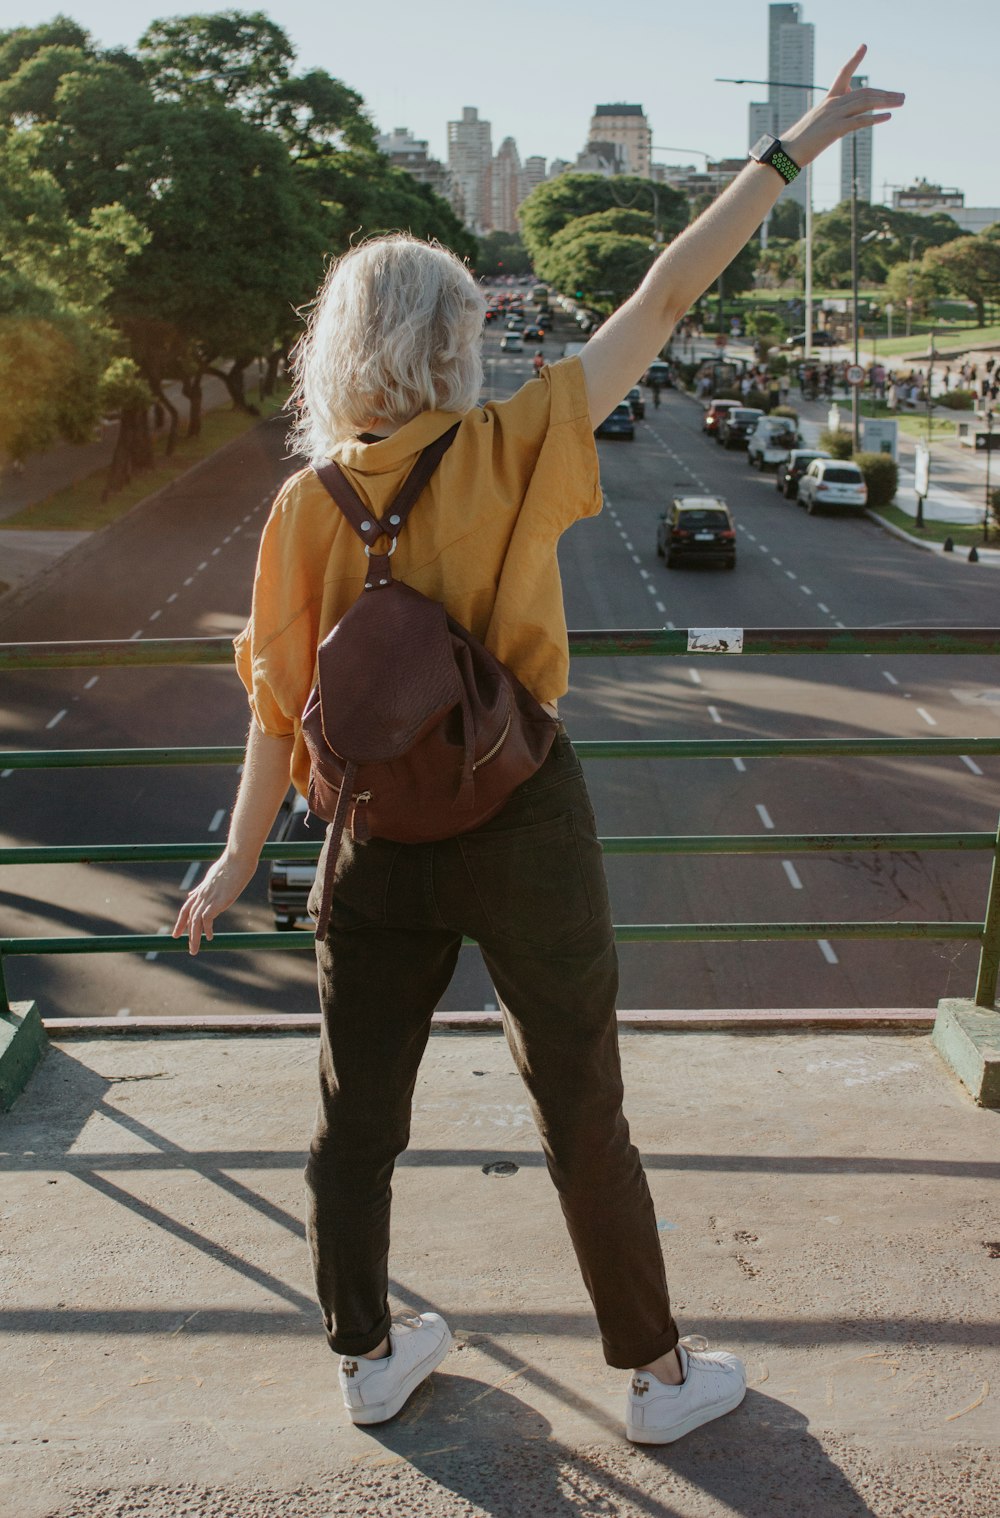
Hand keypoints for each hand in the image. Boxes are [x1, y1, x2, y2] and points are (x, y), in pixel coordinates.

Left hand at [171, 850, 258, 954]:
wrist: (238, 858)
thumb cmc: (232, 864)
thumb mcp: (215, 875)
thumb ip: (207, 884)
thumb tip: (198, 890)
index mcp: (202, 889)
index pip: (187, 907)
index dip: (182, 920)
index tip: (178, 932)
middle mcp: (202, 895)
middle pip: (188, 916)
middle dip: (183, 931)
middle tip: (183, 944)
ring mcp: (208, 898)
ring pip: (195, 921)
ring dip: (193, 937)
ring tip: (194, 949)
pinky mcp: (216, 902)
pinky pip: (206, 919)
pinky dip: (206, 929)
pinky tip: (210, 938)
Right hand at [781, 45, 904, 167]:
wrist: (787, 152)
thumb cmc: (801, 141)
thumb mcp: (818, 123)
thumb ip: (834, 114)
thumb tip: (847, 112)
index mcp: (828, 100)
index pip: (843, 74)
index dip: (854, 59)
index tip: (864, 46)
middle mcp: (832, 104)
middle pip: (864, 92)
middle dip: (885, 93)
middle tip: (901, 96)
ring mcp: (834, 115)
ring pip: (865, 103)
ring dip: (886, 102)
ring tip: (900, 102)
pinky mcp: (835, 129)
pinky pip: (859, 121)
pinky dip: (875, 118)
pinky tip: (888, 117)